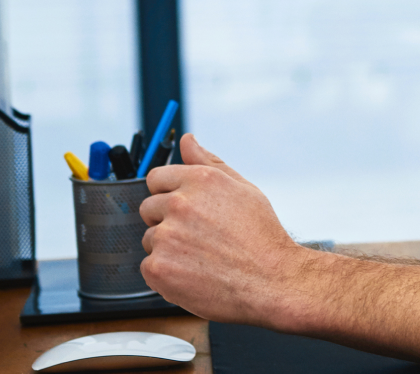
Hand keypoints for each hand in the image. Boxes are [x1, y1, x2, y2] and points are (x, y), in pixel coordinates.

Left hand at [139, 134, 308, 327]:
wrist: (271, 280)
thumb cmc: (261, 237)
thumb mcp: (243, 189)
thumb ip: (209, 162)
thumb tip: (188, 140)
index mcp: (198, 180)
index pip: (156, 178)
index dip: (169, 194)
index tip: (183, 209)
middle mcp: (179, 204)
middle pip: (149, 208)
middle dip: (166, 221)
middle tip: (197, 236)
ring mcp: (166, 237)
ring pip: (150, 239)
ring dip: (167, 248)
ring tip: (200, 257)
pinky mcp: (159, 267)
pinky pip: (148, 267)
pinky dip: (166, 273)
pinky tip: (192, 273)